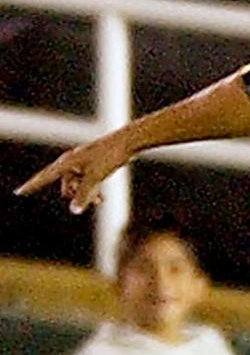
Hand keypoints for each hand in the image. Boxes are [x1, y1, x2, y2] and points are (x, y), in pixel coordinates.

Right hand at [15, 132, 131, 212]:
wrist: (126, 142)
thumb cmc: (109, 157)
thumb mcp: (95, 178)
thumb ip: (84, 195)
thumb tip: (74, 211)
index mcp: (66, 162)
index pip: (44, 177)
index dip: (32, 186)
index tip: (18, 193)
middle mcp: (70, 162)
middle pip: (63, 185)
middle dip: (74, 195)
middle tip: (92, 199)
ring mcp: (81, 163)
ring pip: (76, 185)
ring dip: (84, 195)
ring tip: (99, 200)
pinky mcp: (91, 165)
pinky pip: (84, 182)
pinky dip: (90, 190)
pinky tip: (99, 199)